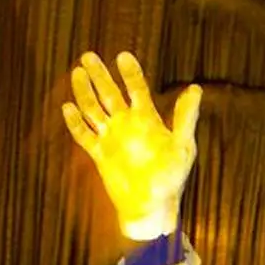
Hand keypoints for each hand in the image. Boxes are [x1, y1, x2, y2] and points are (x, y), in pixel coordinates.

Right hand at [61, 51, 200, 240]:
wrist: (153, 207)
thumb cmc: (172, 177)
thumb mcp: (182, 146)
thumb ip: (186, 118)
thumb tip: (195, 88)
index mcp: (147, 118)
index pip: (137, 89)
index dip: (129, 73)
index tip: (122, 57)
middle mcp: (127, 123)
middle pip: (109, 93)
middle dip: (99, 76)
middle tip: (89, 56)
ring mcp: (111, 137)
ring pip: (93, 109)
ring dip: (84, 92)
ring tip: (77, 73)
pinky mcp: (99, 154)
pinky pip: (84, 136)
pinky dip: (75, 124)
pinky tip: (68, 108)